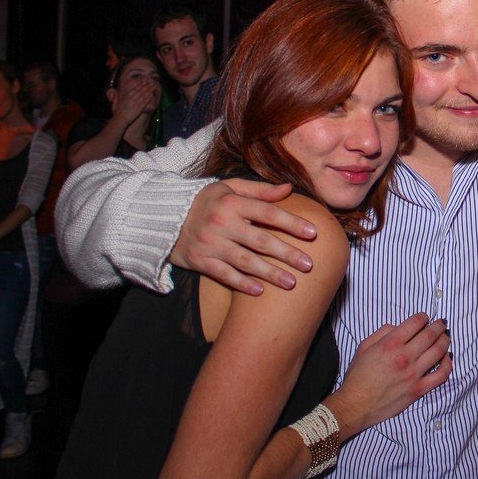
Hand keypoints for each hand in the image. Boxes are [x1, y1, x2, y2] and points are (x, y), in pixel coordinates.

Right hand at [110, 79, 155, 124]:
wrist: (121, 119)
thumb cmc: (117, 113)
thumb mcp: (115, 103)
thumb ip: (115, 97)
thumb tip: (113, 92)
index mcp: (127, 96)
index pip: (134, 88)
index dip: (140, 84)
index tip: (144, 80)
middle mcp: (132, 98)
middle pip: (140, 90)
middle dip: (146, 85)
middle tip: (150, 81)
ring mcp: (136, 102)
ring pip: (144, 94)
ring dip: (149, 89)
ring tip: (153, 86)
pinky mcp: (139, 107)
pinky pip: (145, 101)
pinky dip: (149, 97)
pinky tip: (152, 94)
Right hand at [169, 179, 317, 295]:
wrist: (164, 217)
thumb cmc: (206, 201)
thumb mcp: (229, 188)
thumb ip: (259, 190)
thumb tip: (288, 188)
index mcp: (232, 203)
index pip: (267, 213)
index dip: (291, 222)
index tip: (313, 232)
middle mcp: (222, 224)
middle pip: (260, 240)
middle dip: (287, 254)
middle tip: (308, 265)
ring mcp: (211, 244)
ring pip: (245, 261)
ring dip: (270, 273)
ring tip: (291, 283)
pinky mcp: (200, 261)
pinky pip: (224, 274)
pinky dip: (242, 283)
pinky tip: (260, 290)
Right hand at [329, 313, 450, 432]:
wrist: (356, 404)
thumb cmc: (358, 376)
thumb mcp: (364, 346)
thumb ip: (382, 332)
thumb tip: (398, 327)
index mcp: (390, 344)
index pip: (415, 323)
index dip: (423, 317)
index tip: (425, 317)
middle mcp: (404, 357)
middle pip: (430, 335)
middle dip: (438, 326)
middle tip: (441, 323)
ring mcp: (413, 374)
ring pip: (438, 352)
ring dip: (445, 340)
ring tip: (446, 336)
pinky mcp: (418, 390)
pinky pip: (440, 375)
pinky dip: (447, 364)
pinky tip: (447, 358)